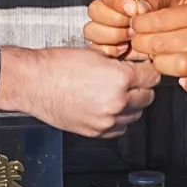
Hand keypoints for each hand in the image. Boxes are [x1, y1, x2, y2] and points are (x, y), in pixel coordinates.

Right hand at [0, 43, 157, 136]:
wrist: (34, 82)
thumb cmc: (58, 65)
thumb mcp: (95, 54)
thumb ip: (120, 62)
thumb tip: (135, 64)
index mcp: (120, 78)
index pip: (153, 77)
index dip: (149, 71)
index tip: (146, 71)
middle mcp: (117, 101)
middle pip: (148, 97)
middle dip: (142, 88)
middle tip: (132, 81)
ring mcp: (107, 120)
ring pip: (136, 115)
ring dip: (131, 105)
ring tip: (117, 94)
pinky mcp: (96, 131)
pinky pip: (119, 129)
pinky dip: (118, 119)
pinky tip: (108, 108)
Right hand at [85, 0, 186, 59]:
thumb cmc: (183, 2)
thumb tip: (140, 8)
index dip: (118, 2)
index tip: (133, 9)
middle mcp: (115, 5)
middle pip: (96, 10)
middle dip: (113, 20)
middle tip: (132, 27)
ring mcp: (112, 25)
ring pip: (93, 29)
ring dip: (111, 35)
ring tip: (130, 38)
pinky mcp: (113, 44)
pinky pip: (98, 48)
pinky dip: (108, 50)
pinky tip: (124, 49)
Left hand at [123, 0, 186, 99]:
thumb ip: (168, 0)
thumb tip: (137, 7)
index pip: (157, 20)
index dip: (138, 24)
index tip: (135, 25)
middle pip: (160, 44)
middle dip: (142, 44)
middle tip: (140, 42)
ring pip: (176, 66)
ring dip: (159, 65)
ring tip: (157, 59)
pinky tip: (184, 80)